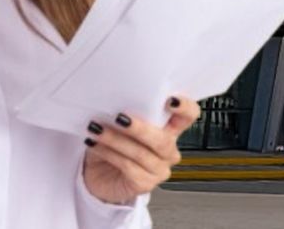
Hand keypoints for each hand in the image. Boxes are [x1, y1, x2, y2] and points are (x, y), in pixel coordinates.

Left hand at [81, 97, 201, 204]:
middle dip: (140, 129)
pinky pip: (128, 167)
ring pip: (141, 154)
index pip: (189, 116)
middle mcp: (168, 150)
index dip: (184, 108)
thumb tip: (116, 99)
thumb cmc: (112, 143)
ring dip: (115, 139)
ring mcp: (159, 169)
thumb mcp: (119, 123)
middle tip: (119, 118)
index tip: (170, 100)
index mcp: (168, 129)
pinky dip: (108, 153)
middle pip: (163, 140)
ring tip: (96, 129)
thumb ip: (127, 112)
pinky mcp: (145, 184)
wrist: (97, 174)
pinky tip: (94, 144)